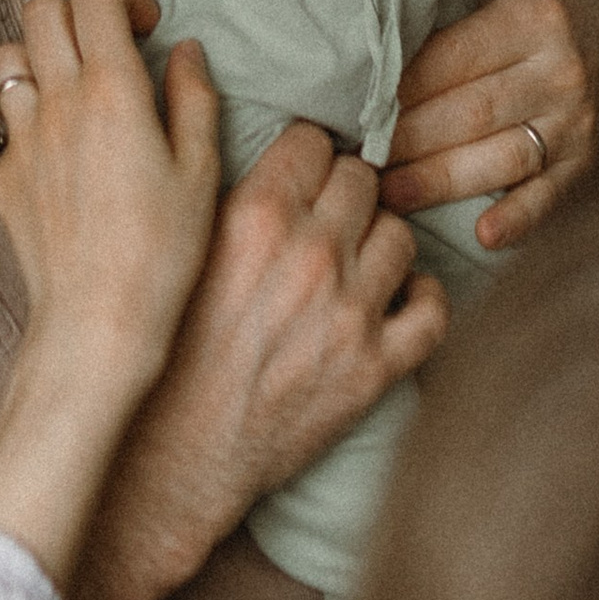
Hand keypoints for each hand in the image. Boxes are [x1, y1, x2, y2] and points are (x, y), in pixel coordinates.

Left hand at [0, 0, 217, 394]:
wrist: (96, 323)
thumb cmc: (162, 253)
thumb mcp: (202, 171)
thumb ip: (194, 97)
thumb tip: (186, 51)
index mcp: (113, 91)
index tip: (144, 25)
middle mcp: (57, 102)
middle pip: (41, 7)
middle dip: (77, 12)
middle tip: (110, 46)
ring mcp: (22, 138)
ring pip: (9, 53)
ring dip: (42, 54)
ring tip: (77, 87)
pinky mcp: (3, 175)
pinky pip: (7, 120)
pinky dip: (31, 115)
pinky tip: (65, 151)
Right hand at [68, 120, 445, 599]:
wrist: (173, 458)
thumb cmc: (165, 355)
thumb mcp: (180, 257)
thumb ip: (226, 200)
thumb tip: (270, 158)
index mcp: (257, 219)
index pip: (314, 141)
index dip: (307, 155)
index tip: (302, 174)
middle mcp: (311, 256)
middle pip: (363, 180)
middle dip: (345, 193)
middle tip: (327, 217)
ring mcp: (350, 313)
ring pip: (401, 235)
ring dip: (378, 244)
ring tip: (353, 262)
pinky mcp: (375, 369)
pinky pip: (433, 310)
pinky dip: (421, 298)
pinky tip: (396, 300)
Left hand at [381, 0, 598, 253]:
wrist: (590, 28)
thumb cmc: (510, 15)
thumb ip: (438, 29)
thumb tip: (361, 72)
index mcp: (532, 16)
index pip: (451, 58)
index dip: (398, 90)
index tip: (354, 112)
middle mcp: (561, 69)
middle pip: (472, 112)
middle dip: (408, 140)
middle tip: (358, 160)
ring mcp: (576, 121)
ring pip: (501, 157)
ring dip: (440, 181)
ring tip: (389, 195)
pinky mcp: (582, 163)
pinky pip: (547, 196)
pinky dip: (516, 219)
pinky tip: (483, 235)